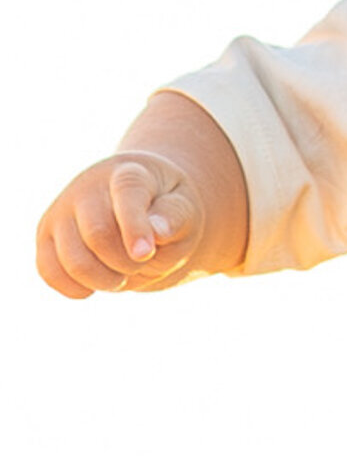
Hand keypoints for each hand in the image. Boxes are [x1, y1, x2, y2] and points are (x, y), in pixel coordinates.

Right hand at [37, 150, 211, 296]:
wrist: (136, 203)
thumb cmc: (164, 207)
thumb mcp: (184, 207)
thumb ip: (175, 217)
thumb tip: (157, 232)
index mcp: (127, 173)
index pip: (127, 193)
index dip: (134, 227)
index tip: (145, 254)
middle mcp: (87, 187)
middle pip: (98, 235)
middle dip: (127, 263)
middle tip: (142, 262)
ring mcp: (61, 210)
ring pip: (73, 260)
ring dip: (104, 281)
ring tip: (122, 275)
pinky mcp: (45, 235)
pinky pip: (49, 272)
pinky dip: (76, 288)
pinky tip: (95, 284)